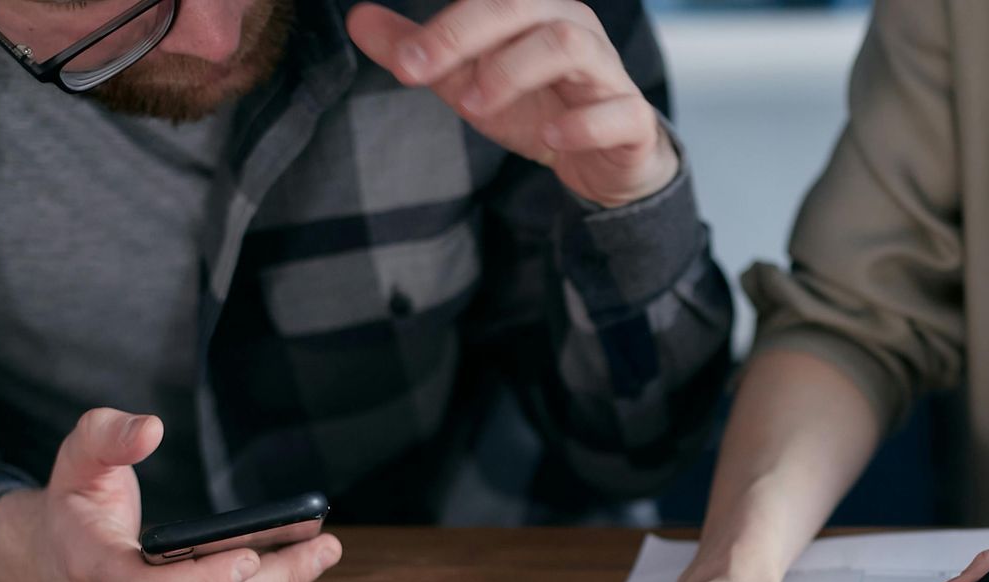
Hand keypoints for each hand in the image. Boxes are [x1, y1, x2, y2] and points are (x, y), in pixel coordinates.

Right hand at [0, 408, 342, 581]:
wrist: (39, 570)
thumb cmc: (69, 511)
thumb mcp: (76, 460)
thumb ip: (107, 435)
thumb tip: (150, 428)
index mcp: (89, 569)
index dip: (203, 579)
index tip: (252, 553)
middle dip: (275, 580)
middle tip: (322, 547)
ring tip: (319, 556)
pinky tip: (287, 575)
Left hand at [347, 0, 678, 207]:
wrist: (603, 160)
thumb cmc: (538, 107)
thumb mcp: (468, 80)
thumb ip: (420, 52)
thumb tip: (357, 18)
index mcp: (533, 12)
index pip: (485, 2)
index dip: (445, 25)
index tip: (402, 60)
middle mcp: (573, 28)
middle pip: (522, 8)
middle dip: (464, 35)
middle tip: (419, 72)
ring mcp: (606, 72)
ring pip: (569, 44)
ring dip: (514, 70)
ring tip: (473, 104)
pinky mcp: (632, 119)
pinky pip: (617, 110)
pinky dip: (583, 123)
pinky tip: (549, 140)